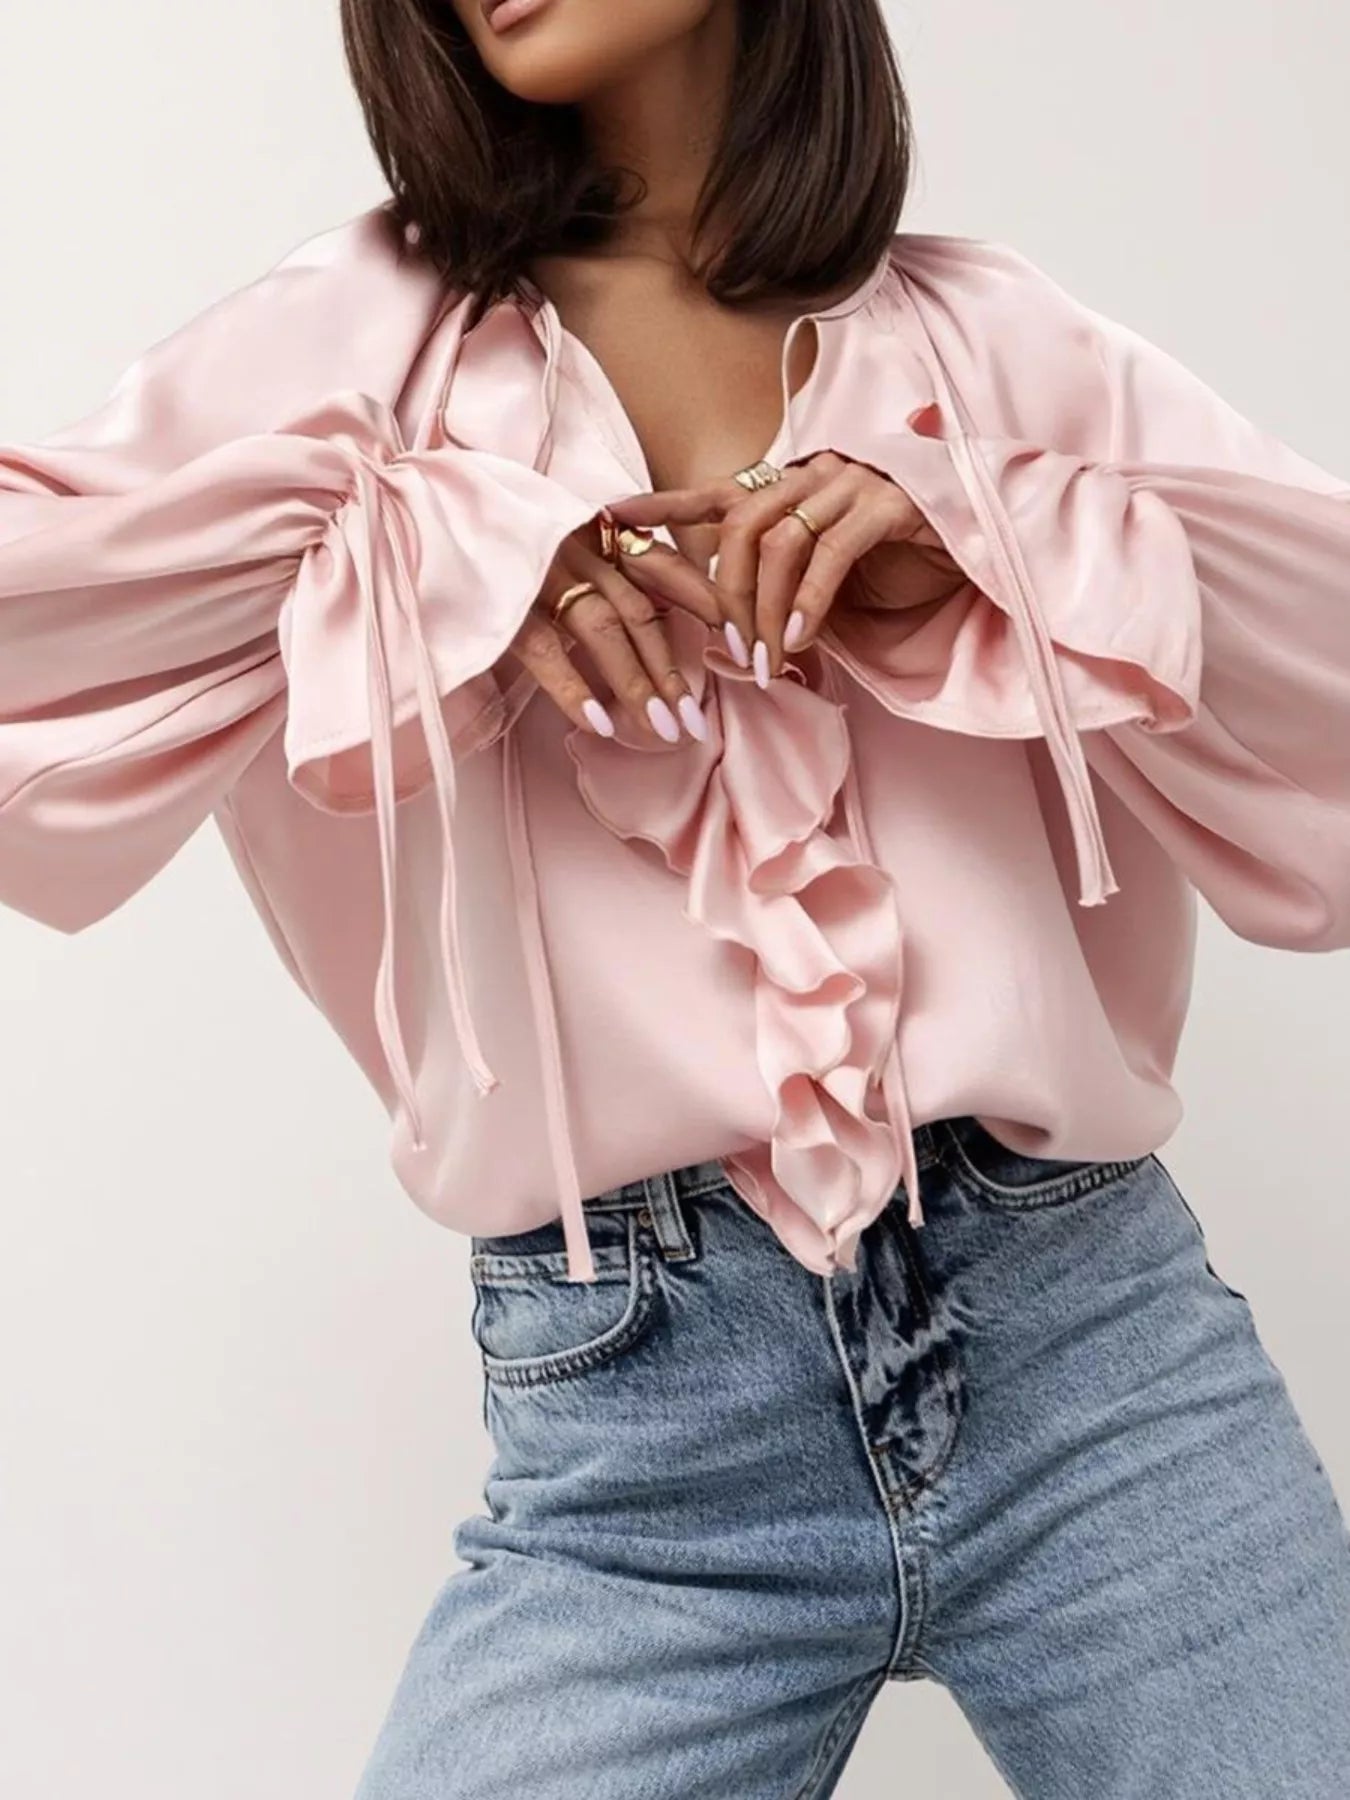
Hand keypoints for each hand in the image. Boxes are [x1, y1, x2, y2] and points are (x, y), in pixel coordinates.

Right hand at [501, 510, 721, 740]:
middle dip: (671, 671)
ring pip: (604, 629)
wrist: (425, 518)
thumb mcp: (559, 545)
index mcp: (597, 532)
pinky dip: (574, 688)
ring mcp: (540, 571)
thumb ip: (605, 577)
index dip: (707, 605)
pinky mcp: (503, 600)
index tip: (741, 645)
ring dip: (637, 685)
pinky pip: (546, 648)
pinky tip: (599, 723)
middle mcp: (576, 547)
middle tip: (694, 723)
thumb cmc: (500, 545)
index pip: (665, 568)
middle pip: (640, 612)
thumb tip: (651, 632)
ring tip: (661, 731)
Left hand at [606, 451, 966, 683]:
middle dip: (726, 594)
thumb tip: (732, 639)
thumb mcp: (825, 582)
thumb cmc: (899, 566)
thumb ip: (781, 591)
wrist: (981, 543)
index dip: (662, 507)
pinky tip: (802, 636)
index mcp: (794, 487)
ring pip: (780, 541)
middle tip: (731, 650)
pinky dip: (810, 599)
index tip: (610, 518)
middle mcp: (816, 474)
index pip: (715, 495)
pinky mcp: (891, 503)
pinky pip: (831, 551)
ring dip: (766, 609)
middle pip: (741, 524)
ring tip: (768, 659)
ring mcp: (854, 482)